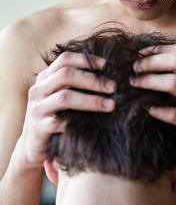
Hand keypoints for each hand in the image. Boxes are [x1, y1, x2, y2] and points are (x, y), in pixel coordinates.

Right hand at [19, 51, 115, 166]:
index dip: (86, 60)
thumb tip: (108, 79)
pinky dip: (79, 122)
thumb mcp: (61, 97)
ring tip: (111, 105)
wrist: (33, 145)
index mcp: (45, 78)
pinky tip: (95, 125)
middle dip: (92, 80)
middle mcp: (38, 90)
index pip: (65, 59)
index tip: (106, 65)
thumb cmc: (55, 117)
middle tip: (113, 87)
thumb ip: (76, 85)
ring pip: (65, 97)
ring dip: (91, 100)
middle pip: (66, 75)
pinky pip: (60, 122)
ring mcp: (37, 108)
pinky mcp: (39, 127)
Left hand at [130, 43, 175, 171]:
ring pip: (174, 83)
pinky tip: (147, 108)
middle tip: (135, 68)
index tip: (141, 54)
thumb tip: (158, 63)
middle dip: (152, 61)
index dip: (158, 49)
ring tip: (135, 84)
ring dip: (149, 81)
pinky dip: (157, 109)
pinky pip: (173, 114)